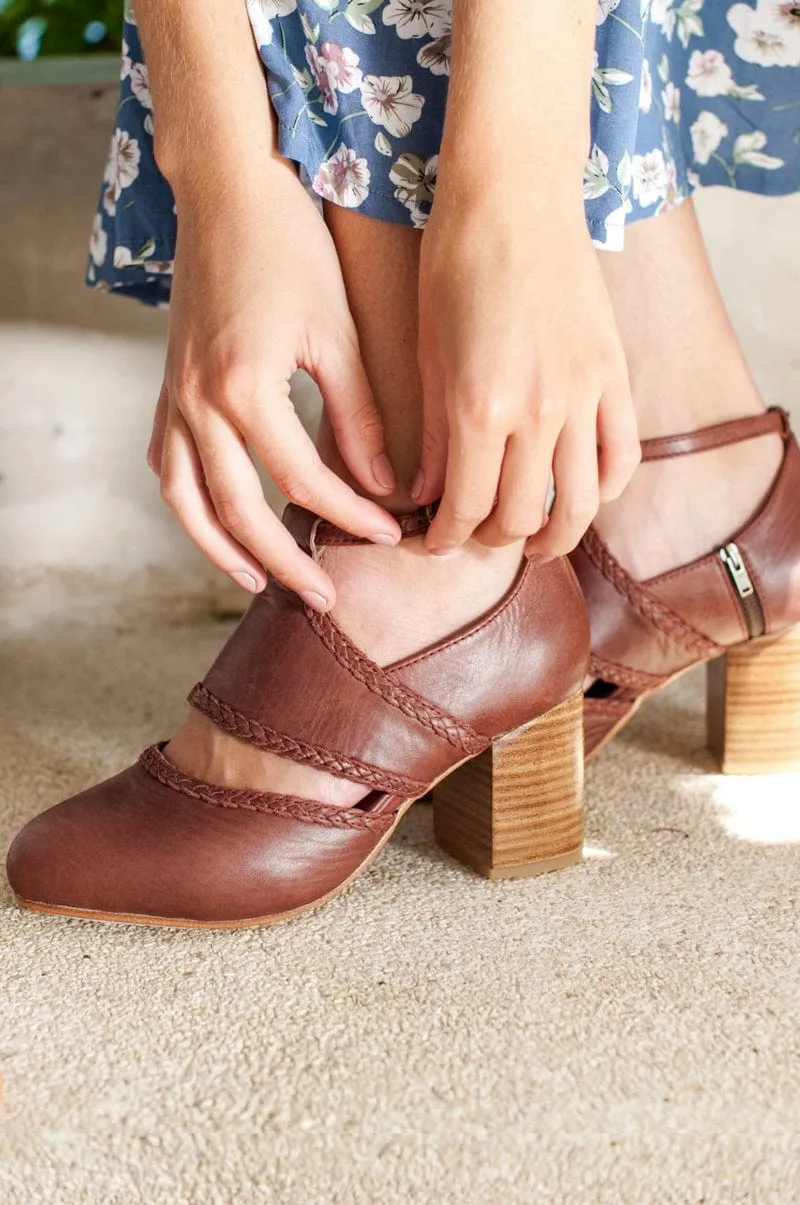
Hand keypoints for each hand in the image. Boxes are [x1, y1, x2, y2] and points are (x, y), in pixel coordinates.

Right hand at [148, 163, 399, 609]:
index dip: (351, 516)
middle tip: (327, 598)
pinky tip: (215, 522)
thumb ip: (358, 414)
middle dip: (287, 563)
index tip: (393, 533)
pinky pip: (168, 466)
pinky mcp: (167, 389)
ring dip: (221, 551)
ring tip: (260, 582)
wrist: (226, 191)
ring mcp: (173, 399)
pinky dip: (189, 504)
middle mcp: (198, 403)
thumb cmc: (291, 249)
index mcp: (245, 389)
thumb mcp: (336, 330)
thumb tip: (383, 485)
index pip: (303, 482)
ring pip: (187, 502)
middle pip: (239, 513)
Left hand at [414, 198, 639, 556]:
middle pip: (521, 516)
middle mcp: (538, 413)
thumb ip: (433, 435)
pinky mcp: (615, 375)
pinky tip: (581, 495)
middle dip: (492, 539)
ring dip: (554, 537)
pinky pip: (622, 457)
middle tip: (475, 535)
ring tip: (534, 542)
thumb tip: (428, 496)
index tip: (434, 541)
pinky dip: (604, 490)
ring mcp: (585, 396)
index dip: (446, 538)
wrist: (515, 198)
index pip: (466, 508)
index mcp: (480, 408)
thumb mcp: (427, 354)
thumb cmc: (456, 267)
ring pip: (579, 504)